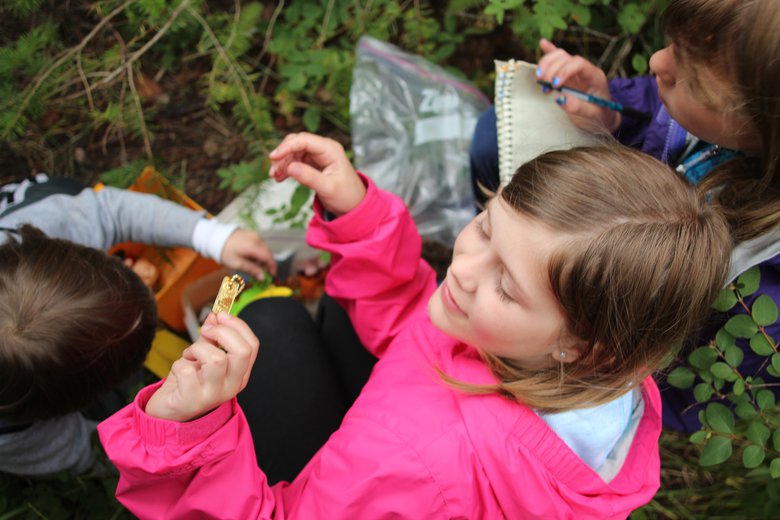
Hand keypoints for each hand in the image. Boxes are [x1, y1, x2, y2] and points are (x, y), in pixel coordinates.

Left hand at [145, 313, 259, 421]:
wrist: (169, 411)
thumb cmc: (189, 381)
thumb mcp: (203, 356)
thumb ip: (211, 338)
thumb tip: (215, 316)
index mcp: (240, 374)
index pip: (252, 345)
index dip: (237, 325)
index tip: (220, 315)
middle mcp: (232, 386)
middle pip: (242, 351)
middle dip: (222, 332)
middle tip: (205, 332)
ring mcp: (214, 395)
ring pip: (216, 359)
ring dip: (197, 349)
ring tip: (189, 355)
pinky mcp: (193, 401)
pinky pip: (188, 371)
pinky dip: (179, 363)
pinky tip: (178, 370)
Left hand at [221, 228, 276, 279]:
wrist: (215, 237)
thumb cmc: (225, 252)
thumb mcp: (237, 264)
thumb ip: (252, 270)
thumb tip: (263, 278)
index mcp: (254, 246)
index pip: (268, 257)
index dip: (272, 267)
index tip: (271, 276)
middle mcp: (257, 238)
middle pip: (268, 252)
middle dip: (267, 263)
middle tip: (262, 273)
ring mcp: (255, 235)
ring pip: (265, 248)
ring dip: (263, 258)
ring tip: (254, 265)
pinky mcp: (252, 233)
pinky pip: (260, 244)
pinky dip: (259, 252)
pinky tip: (251, 257)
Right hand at [268, 132, 365, 216]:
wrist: (353, 204)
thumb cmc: (346, 196)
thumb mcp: (328, 188)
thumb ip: (309, 177)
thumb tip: (290, 168)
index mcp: (330, 150)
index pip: (304, 140)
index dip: (287, 147)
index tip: (273, 157)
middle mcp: (323, 148)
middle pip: (296, 142)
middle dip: (283, 155)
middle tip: (273, 171)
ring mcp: (317, 155)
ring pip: (293, 151)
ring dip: (282, 162)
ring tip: (275, 177)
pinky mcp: (312, 163)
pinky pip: (294, 160)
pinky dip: (286, 168)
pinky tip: (279, 178)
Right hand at [536, 38, 620, 132]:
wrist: (604, 117)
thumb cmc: (601, 116)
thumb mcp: (593, 115)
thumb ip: (579, 107)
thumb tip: (561, 98)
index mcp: (595, 76)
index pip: (578, 64)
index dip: (564, 71)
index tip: (555, 86)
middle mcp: (585, 70)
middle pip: (565, 58)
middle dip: (551, 70)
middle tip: (544, 86)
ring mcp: (575, 70)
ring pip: (560, 56)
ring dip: (546, 65)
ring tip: (540, 81)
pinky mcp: (567, 74)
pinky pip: (559, 58)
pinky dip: (550, 51)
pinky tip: (542, 43)